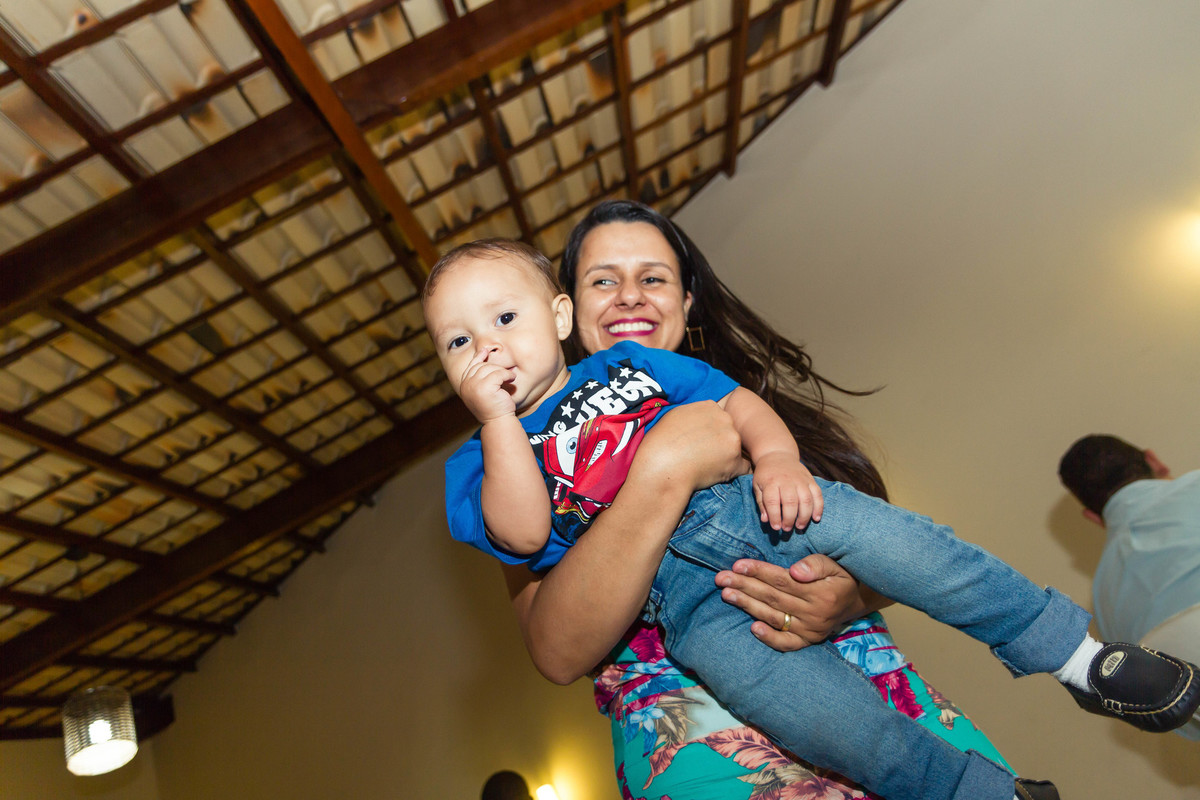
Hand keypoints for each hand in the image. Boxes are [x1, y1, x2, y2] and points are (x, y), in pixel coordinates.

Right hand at [459, 348, 515, 421]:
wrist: (498, 422)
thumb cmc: (494, 407)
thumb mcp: (483, 390)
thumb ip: (480, 376)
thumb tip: (484, 352)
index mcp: (464, 386)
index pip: (471, 366)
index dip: (479, 357)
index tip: (486, 350)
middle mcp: (466, 385)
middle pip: (481, 366)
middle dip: (495, 367)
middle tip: (505, 374)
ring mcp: (474, 386)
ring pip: (490, 368)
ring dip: (502, 371)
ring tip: (510, 377)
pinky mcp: (485, 387)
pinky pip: (499, 373)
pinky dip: (507, 375)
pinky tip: (512, 379)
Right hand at [634, 401, 748, 492]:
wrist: (662, 465)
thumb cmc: (661, 442)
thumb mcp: (675, 416)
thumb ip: (693, 415)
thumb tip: (699, 422)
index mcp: (710, 406)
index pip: (717, 418)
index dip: (709, 432)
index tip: (698, 442)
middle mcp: (725, 419)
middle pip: (728, 431)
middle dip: (719, 443)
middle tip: (701, 455)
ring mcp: (732, 439)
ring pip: (735, 449)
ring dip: (725, 458)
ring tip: (704, 466)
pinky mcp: (735, 461)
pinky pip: (743, 468)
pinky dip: (733, 472)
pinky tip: (716, 475)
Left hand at [715, 554, 865, 651]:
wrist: (857, 600)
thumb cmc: (840, 577)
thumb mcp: (833, 564)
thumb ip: (815, 565)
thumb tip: (795, 571)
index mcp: (819, 592)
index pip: (781, 581)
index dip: (758, 572)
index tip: (737, 565)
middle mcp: (814, 614)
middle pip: (772, 598)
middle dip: (744, 586)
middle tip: (721, 579)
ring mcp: (811, 630)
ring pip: (774, 617)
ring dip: (748, 606)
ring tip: (727, 594)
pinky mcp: (809, 641)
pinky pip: (787, 643)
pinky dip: (770, 638)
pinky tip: (752, 628)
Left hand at [751, 451, 822, 531]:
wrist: (777, 454)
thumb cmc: (766, 474)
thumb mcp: (757, 486)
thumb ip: (761, 503)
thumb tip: (766, 520)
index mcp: (771, 482)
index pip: (773, 501)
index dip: (775, 516)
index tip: (776, 528)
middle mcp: (787, 480)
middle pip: (791, 502)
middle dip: (789, 519)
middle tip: (787, 529)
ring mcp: (800, 479)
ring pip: (806, 499)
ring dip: (804, 516)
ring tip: (799, 526)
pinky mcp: (810, 479)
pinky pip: (818, 494)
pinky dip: (819, 507)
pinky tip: (816, 518)